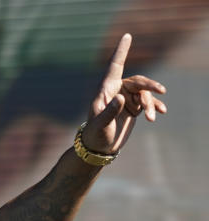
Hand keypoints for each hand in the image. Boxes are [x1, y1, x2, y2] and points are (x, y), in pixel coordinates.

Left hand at [82, 33, 166, 154]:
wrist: (99, 147)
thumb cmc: (95, 134)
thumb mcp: (101, 124)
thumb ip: (110, 111)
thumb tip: (122, 98)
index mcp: (105, 90)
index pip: (115, 66)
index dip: (121, 51)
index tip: (127, 36)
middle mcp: (116, 91)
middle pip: (137, 81)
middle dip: (150, 85)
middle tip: (161, 91)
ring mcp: (126, 98)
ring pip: (145, 93)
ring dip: (151, 103)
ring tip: (152, 117)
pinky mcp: (134, 107)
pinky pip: (148, 102)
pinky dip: (155, 106)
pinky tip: (160, 113)